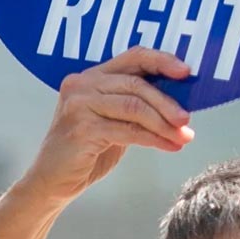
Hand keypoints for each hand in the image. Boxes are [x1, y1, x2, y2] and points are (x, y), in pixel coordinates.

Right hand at [22, 49, 192, 203]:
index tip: (186, 72)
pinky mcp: (82, 129)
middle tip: (186, 120)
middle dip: (167, 103)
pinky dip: (153, 139)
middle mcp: (81, 84)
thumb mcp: (112, 121)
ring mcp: (79, 105)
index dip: (161, 61)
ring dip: (163, 123)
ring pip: (134, 107)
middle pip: (136, 84)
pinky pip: (128, 130)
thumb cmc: (85, 151)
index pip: (132, 57)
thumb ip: (135, 106)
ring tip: (182, 137)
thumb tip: (179, 104)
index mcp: (90, 76)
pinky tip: (167, 146)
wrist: (53, 182)